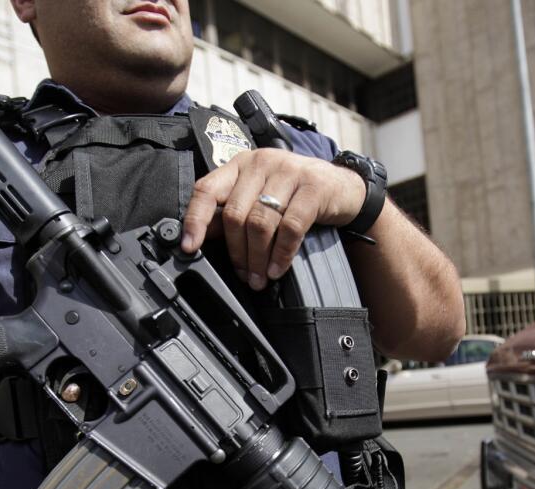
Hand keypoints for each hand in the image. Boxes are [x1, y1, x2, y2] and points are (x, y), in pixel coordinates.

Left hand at [180, 148, 366, 289]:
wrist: (345, 188)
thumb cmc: (297, 196)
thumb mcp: (261, 197)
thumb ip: (232, 212)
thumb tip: (200, 237)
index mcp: (241, 165)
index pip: (207, 189)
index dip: (195, 220)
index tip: (189, 247)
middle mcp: (261, 163)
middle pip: (235, 214)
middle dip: (236, 252)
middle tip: (243, 275)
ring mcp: (288, 172)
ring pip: (260, 223)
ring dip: (257, 258)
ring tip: (259, 278)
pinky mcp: (313, 187)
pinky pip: (290, 227)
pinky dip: (281, 254)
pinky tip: (278, 269)